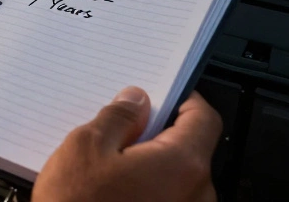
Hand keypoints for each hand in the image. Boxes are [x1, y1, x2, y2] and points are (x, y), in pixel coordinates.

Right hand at [33, 87, 220, 201]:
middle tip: (118, 136)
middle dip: (157, 139)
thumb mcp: (85, 147)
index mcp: (182, 164)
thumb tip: (136, 102)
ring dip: (151, 170)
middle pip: (189, 151)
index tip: (164, 96)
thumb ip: (118, 118)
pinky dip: (149, 194)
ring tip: (108, 173)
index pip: (204, 119)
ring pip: (177, 181)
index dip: (184, 101)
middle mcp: (196, 194)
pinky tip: (113, 195)